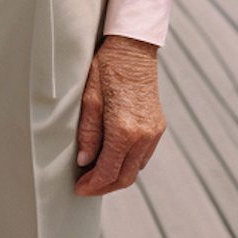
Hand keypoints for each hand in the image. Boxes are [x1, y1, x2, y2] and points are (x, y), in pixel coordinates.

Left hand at [74, 35, 165, 196]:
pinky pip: (143, 156)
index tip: (78, 188)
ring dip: (116, 176)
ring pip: (136, 169)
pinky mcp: (158, 126)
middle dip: (104, 187)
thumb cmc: (107, 67)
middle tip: (86, 187)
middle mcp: (144, 135)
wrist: (134, 48)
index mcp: (124, 130)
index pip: (108, 171)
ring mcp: (154, 132)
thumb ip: (88, 132)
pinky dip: (127, 163)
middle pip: (125, 177)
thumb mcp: (88, 97)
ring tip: (95, 174)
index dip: (92, 185)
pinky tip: (112, 158)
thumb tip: (84, 161)